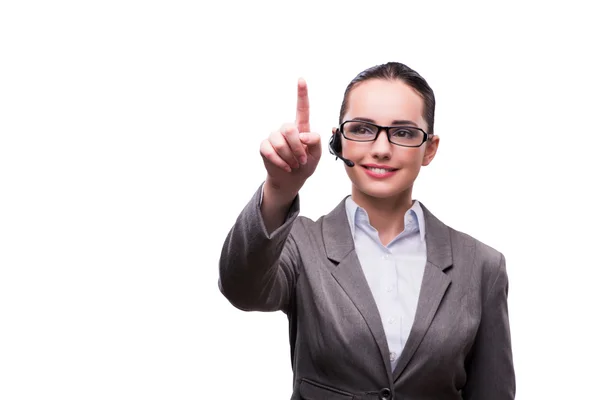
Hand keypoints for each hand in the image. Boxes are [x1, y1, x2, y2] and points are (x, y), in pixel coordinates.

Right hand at [260, 78, 321, 196]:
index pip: (302, 108)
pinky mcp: (264, 146)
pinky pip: (270, 151)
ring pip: (279, 142)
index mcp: (301, 127)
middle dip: (296, 147)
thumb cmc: (306, 164)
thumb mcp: (317, 154)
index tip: (301, 80)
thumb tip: (303, 136)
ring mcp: (274, 136)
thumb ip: (315, 141)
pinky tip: (285, 166)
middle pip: (289, 129)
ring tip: (294, 164)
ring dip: (289, 157)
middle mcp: (286, 128)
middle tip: (301, 159)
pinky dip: (280, 162)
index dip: (301, 93)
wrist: (292, 179)